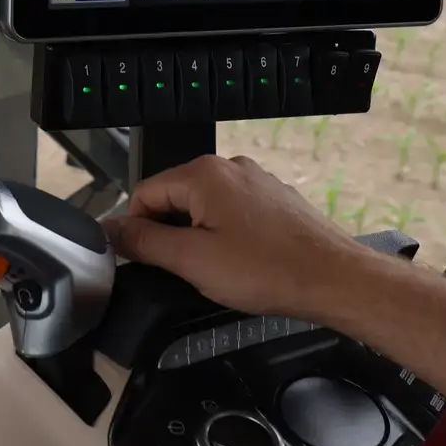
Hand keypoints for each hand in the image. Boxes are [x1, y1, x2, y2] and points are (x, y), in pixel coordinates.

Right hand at [102, 155, 368, 319]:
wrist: (336, 280)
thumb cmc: (266, 271)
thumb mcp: (191, 260)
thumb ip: (144, 241)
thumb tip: (108, 228)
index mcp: (201, 173)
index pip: (143, 194)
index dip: (137, 231)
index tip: (146, 263)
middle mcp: (228, 166)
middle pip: (174, 197)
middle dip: (171, 234)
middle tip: (185, 271)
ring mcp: (255, 180)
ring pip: (204, 206)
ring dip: (199, 236)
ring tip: (217, 271)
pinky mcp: (275, 198)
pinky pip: (233, 211)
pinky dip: (227, 235)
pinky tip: (243, 262)